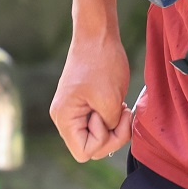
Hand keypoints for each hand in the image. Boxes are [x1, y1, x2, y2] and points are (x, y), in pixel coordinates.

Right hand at [51, 28, 132, 161]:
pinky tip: (118, 104)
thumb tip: (109, 136)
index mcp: (64, 118)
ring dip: (115, 127)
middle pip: (92, 148)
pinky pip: (100, 125)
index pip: (84, 152)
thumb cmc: (101, 63)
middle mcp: (65, 118)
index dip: (102, 141)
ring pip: (98, 137)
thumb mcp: (110, 100)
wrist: (97, 35)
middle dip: (112, 135)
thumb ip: (110, 126)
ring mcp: (74, 112)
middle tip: (123, 113)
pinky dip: (113, 119)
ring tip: (121, 107)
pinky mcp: (85, 105)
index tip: (108, 117)